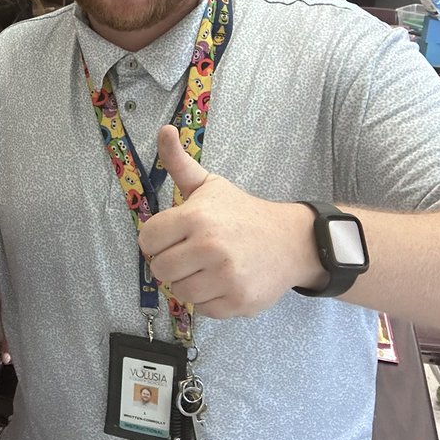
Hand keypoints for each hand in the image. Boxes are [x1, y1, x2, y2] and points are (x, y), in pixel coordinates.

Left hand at [136, 126, 322, 318]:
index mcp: (196, 217)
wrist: (291, 241)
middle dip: (171, 262)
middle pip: (160, 269)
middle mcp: (210, 247)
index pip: (147, 240)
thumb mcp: (208, 184)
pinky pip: (203, 309)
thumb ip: (178, 161)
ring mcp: (225, 277)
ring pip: (180, 292)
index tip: (171, 237)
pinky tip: (222, 282)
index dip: (155, 240)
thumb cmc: (240, 212)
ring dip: (188, 282)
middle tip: (189, 254)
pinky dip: (209, 300)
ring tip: (206, 268)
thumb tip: (164, 129)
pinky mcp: (238, 301)